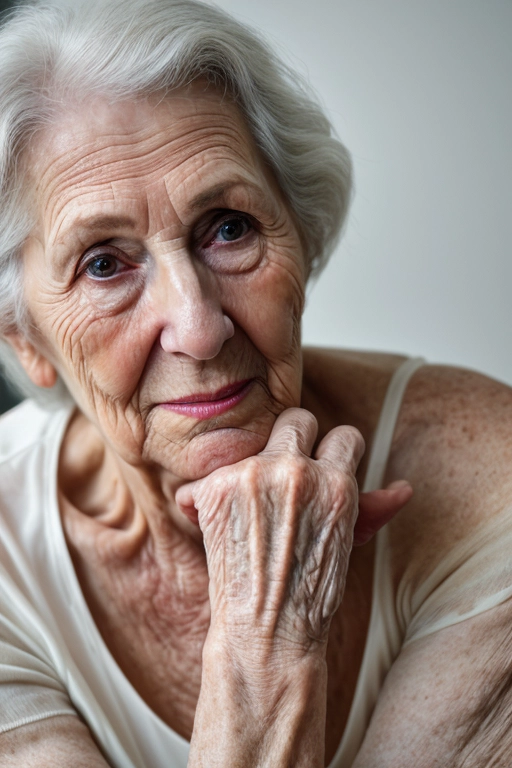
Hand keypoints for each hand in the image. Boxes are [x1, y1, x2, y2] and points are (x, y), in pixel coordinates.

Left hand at [176, 408, 410, 653]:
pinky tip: (215, 524)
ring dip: (250, 469)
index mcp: (337, 482)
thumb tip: (405, 488)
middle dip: (294, 441)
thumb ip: (372, 508)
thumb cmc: (310, 591)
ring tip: (249, 509)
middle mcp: (298, 470)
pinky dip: (204, 499)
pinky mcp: (216, 488)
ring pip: (252, 443)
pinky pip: (204, 477)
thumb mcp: (347, 543)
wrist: (266, 632)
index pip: (344, 436)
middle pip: (297, 419)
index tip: (321, 468)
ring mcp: (255, 475)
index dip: (332, 453)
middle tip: (284, 475)